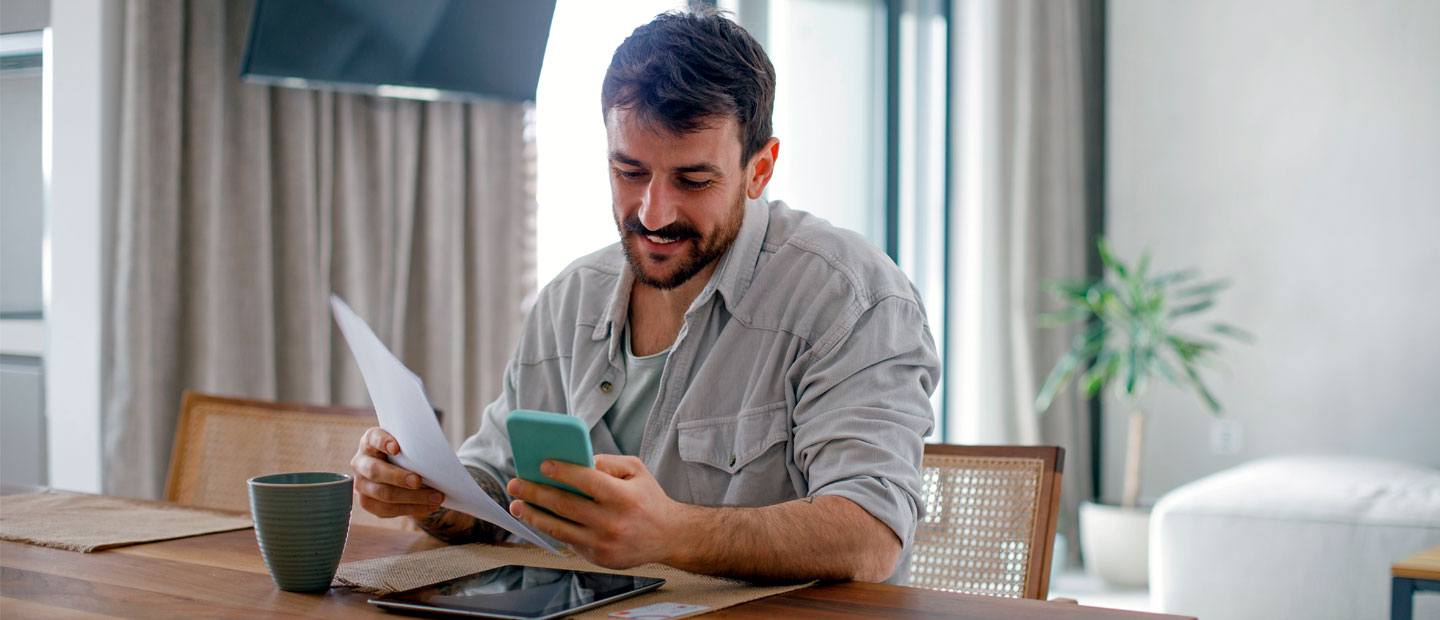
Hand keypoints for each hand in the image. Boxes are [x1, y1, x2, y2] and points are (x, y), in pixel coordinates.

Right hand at [350, 427, 444, 518]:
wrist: (396, 470)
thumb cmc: (405, 453)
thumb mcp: (407, 445)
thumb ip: (413, 446)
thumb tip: (434, 453)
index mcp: (369, 442)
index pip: (372, 439)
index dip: (383, 442)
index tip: (397, 448)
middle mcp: (360, 462)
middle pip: (375, 471)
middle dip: (398, 477)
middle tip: (418, 481)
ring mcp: (361, 484)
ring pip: (383, 494)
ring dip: (412, 497)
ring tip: (435, 497)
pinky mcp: (368, 503)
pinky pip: (388, 510)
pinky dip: (412, 508)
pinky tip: (429, 506)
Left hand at [506, 455, 689, 568]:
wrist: (669, 537)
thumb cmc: (649, 499)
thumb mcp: (636, 471)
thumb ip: (608, 463)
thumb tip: (577, 461)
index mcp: (623, 497)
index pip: (586, 481)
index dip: (562, 471)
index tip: (541, 464)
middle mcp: (612, 522)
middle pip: (565, 505)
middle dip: (536, 492)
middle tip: (515, 483)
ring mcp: (603, 543)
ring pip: (560, 527)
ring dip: (533, 515)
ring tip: (516, 505)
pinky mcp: (598, 558)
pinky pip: (568, 541)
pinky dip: (550, 529)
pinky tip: (537, 518)